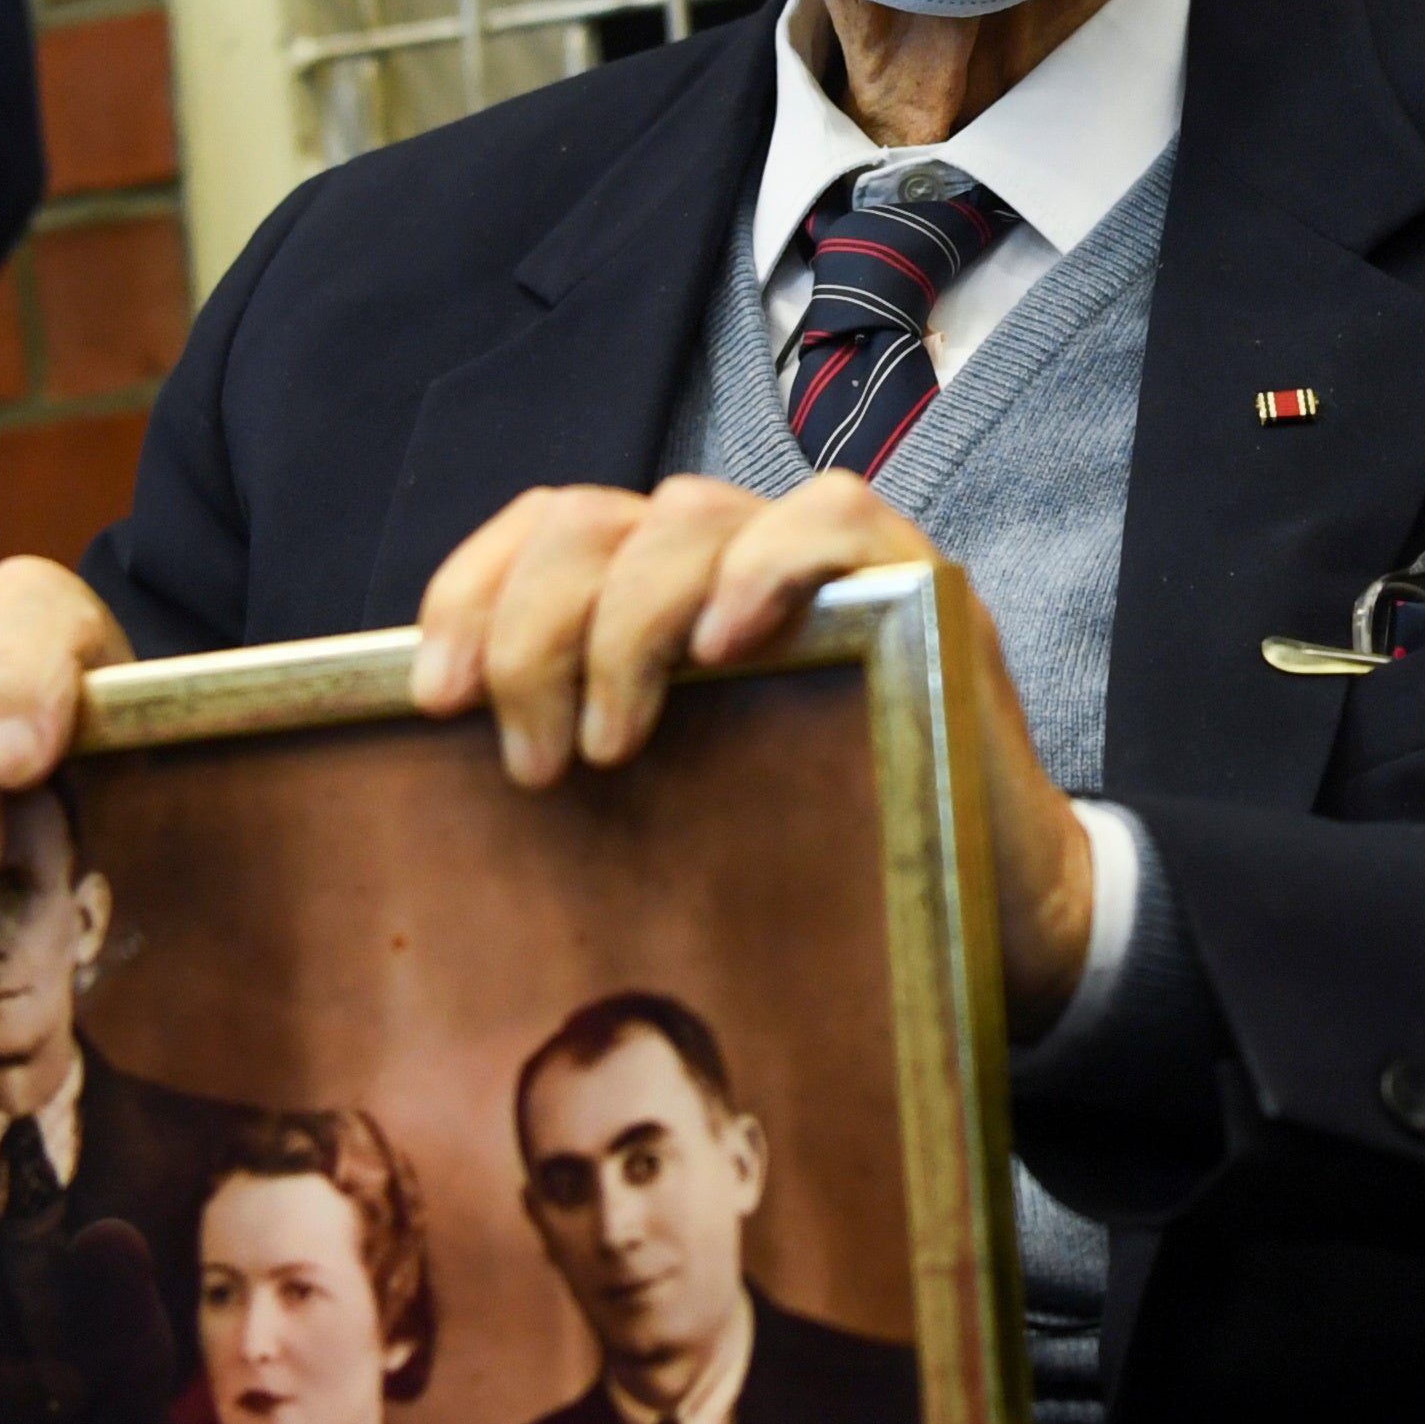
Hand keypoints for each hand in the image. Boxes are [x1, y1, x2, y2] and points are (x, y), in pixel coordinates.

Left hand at [414, 474, 1099, 1016]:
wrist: (989, 909)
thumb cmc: (815, 857)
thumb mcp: (668, 799)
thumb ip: (581, 753)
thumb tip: (435, 768)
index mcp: (659, 585)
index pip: (543, 528)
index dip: (472, 592)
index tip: (436, 697)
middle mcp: (731, 549)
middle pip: (594, 521)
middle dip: (536, 631)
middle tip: (533, 756)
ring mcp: (826, 556)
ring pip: (690, 514)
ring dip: (629, 623)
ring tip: (615, 741)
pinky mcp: (916, 580)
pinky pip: (829, 519)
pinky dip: (765, 567)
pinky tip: (727, 647)